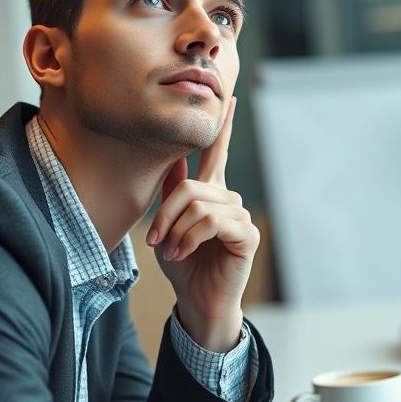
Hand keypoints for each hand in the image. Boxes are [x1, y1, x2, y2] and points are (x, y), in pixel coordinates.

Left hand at [147, 97, 258, 351]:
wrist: (197, 301)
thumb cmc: (184, 265)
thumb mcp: (169, 225)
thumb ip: (173, 192)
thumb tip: (172, 159)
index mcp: (212, 193)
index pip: (218, 153)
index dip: (223, 127)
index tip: (228, 99)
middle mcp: (229, 199)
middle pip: (191, 186)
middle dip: (166, 214)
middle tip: (154, 240)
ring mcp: (240, 215)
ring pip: (199, 204)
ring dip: (176, 230)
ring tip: (170, 251)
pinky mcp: (246, 234)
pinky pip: (211, 222)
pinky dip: (189, 238)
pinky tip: (183, 253)